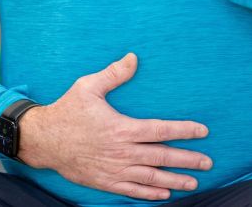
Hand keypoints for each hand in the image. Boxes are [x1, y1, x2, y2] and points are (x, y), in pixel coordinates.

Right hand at [17, 53, 212, 200]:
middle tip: (207, 163)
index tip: (203, 131)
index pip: (161, 130)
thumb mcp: (88, 87)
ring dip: (175, 180)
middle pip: (162, 157)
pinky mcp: (105, 181)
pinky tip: (164, 193)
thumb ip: (113, 74)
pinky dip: (150, 193)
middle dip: (188, 160)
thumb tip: (133, 57)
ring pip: (151, 177)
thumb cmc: (67, 111)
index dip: (184, 131)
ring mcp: (114, 169)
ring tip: (194, 182)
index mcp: (122, 128)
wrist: (43, 140)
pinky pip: (132, 189)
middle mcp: (122, 151)